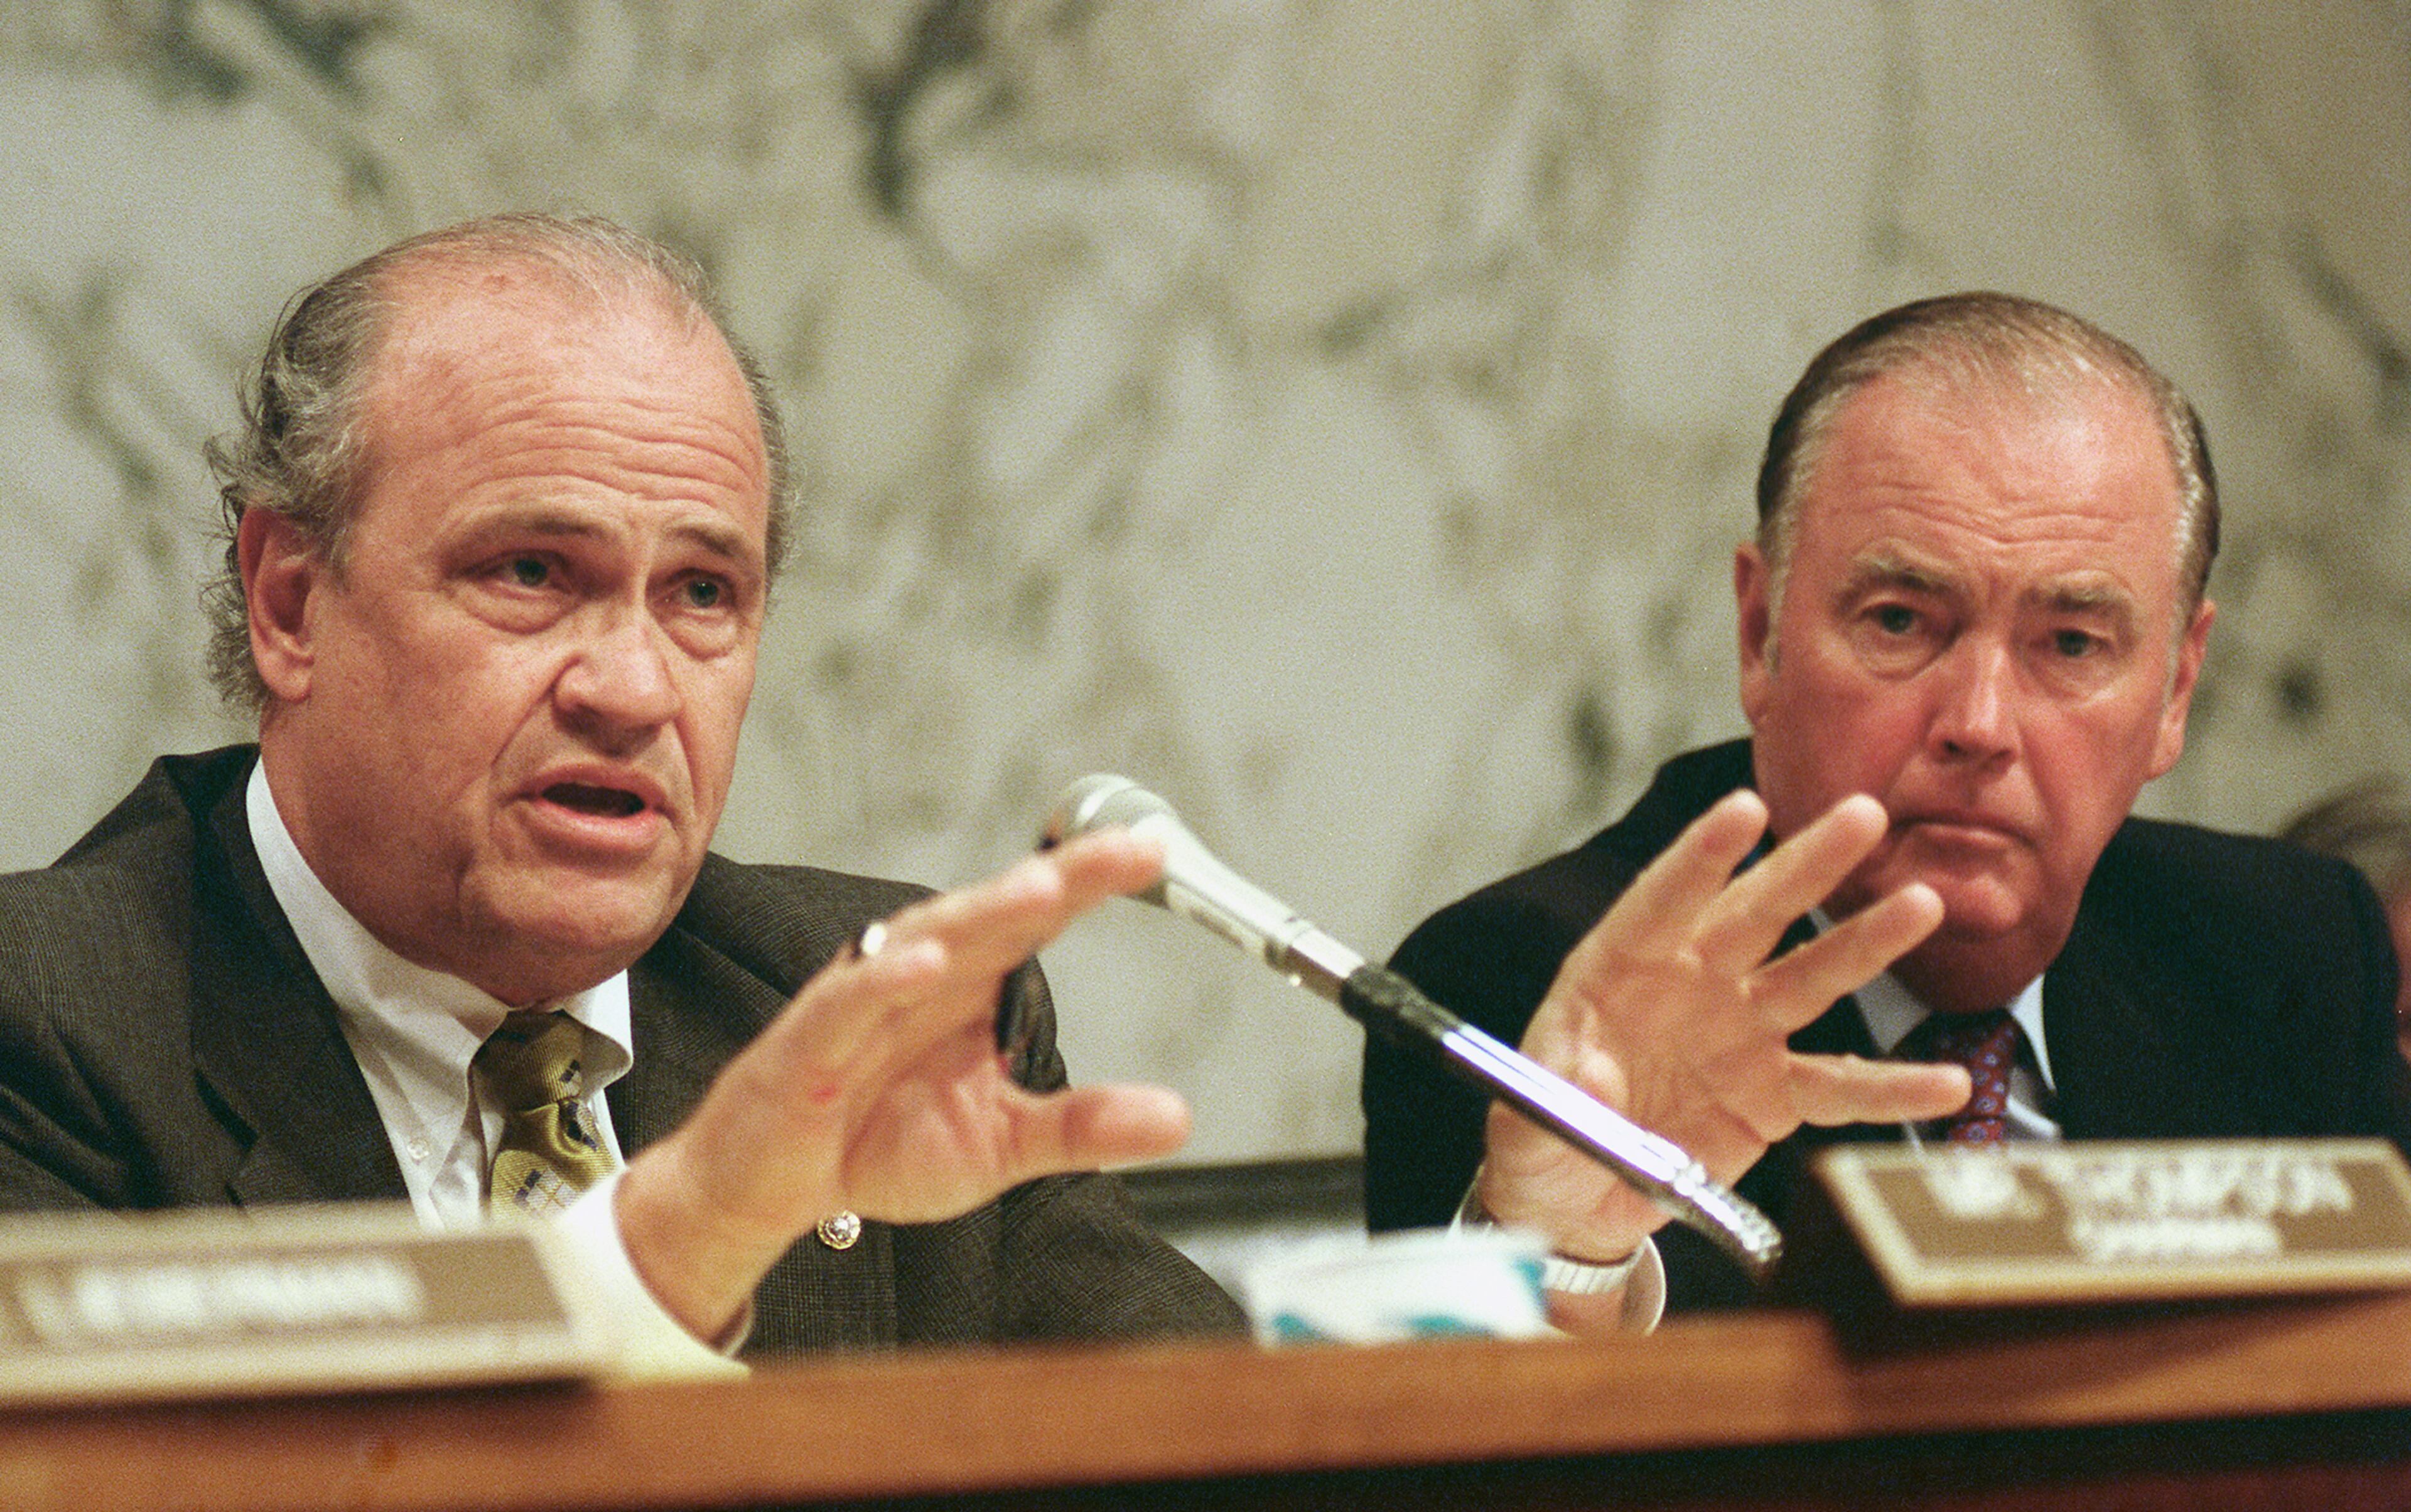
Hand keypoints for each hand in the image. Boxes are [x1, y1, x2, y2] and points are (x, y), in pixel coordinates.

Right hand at [613, 830, 1187, 1340]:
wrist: (773, 1189)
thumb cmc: (880, 1145)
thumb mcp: (1001, 1144)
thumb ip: (1083, 1128)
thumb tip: (1179, 1117)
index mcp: (972, 988)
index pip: (1039, 921)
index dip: (1092, 883)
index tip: (1153, 853)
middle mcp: (924, 978)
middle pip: (995, 912)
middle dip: (1059, 877)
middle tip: (1123, 849)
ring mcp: (865, 1002)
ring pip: (926, 940)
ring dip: (982, 912)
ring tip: (1042, 889)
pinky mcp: (811, 1043)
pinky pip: (849, 1002)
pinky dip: (884, 980)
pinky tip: (927, 964)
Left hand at [1479, 790, 1963, 1272]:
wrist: (1575, 1204)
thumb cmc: (1539, 1139)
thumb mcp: (1525, 1117)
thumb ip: (1555, 1092)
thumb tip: (1586, 1077)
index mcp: (1619, 970)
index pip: (1661, 901)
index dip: (1701, 856)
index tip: (1743, 807)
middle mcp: (1689, 985)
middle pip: (1753, 914)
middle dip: (1806, 866)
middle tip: (1862, 814)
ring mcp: (1740, 1035)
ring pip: (1810, 978)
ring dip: (1865, 942)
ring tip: (1922, 904)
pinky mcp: (1773, 1095)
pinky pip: (1837, 1085)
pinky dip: (1889, 1088)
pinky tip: (1943, 1081)